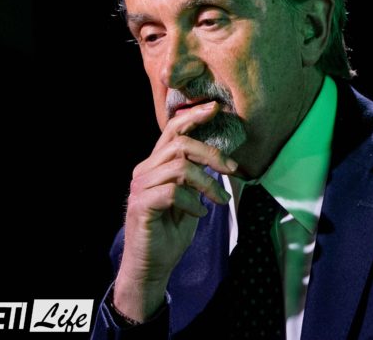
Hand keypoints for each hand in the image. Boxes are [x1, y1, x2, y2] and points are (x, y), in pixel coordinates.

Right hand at [113, 101, 237, 321]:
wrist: (153, 265)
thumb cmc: (172, 230)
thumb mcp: (191, 196)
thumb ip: (198, 175)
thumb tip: (220, 158)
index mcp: (156, 164)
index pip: (172, 130)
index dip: (193, 116)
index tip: (215, 108)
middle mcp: (145, 170)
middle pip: (180, 144)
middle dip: (212, 153)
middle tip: (232, 168)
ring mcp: (140, 187)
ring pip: (180, 167)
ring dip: (207, 184)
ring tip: (219, 200)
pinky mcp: (141, 205)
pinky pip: (173, 192)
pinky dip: (193, 202)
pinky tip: (199, 214)